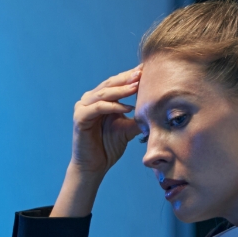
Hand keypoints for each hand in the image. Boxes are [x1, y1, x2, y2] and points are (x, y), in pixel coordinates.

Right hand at [50, 65, 142, 217]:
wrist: (94, 166)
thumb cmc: (108, 147)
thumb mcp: (127, 129)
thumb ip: (137, 118)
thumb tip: (157, 110)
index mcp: (101, 99)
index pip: (117, 83)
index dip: (131, 76)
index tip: (147, 70)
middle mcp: (90, 100)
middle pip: (110, 84)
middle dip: (127, 78)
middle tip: (142, 72)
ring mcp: (83, 107)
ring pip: (104, 93)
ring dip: (121, 90)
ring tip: (137, 86)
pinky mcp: (80, 118)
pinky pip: (98, 108)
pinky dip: (113, 106)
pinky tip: (128, 107)